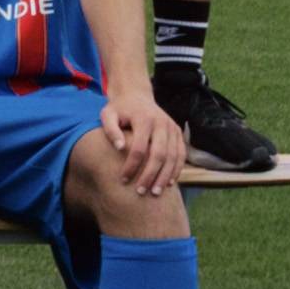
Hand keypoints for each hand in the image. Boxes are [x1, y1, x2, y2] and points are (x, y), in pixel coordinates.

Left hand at [96, 80, 185, 204]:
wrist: (136, 95)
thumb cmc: (119, 109)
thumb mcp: (108, 114)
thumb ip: (110, 130)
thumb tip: (119, 148)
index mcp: (144, 119)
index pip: (139, 147)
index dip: (131, 165)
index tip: (123, 179)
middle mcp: (162, 123)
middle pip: (159, 154)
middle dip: (150, 175)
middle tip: (141, 191)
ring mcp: (172, 128)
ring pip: (173, 156)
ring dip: (165, 176)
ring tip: (156, 193)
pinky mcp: (178, 133)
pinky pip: (181, 154)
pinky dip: (176, 170)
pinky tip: (169, 183)